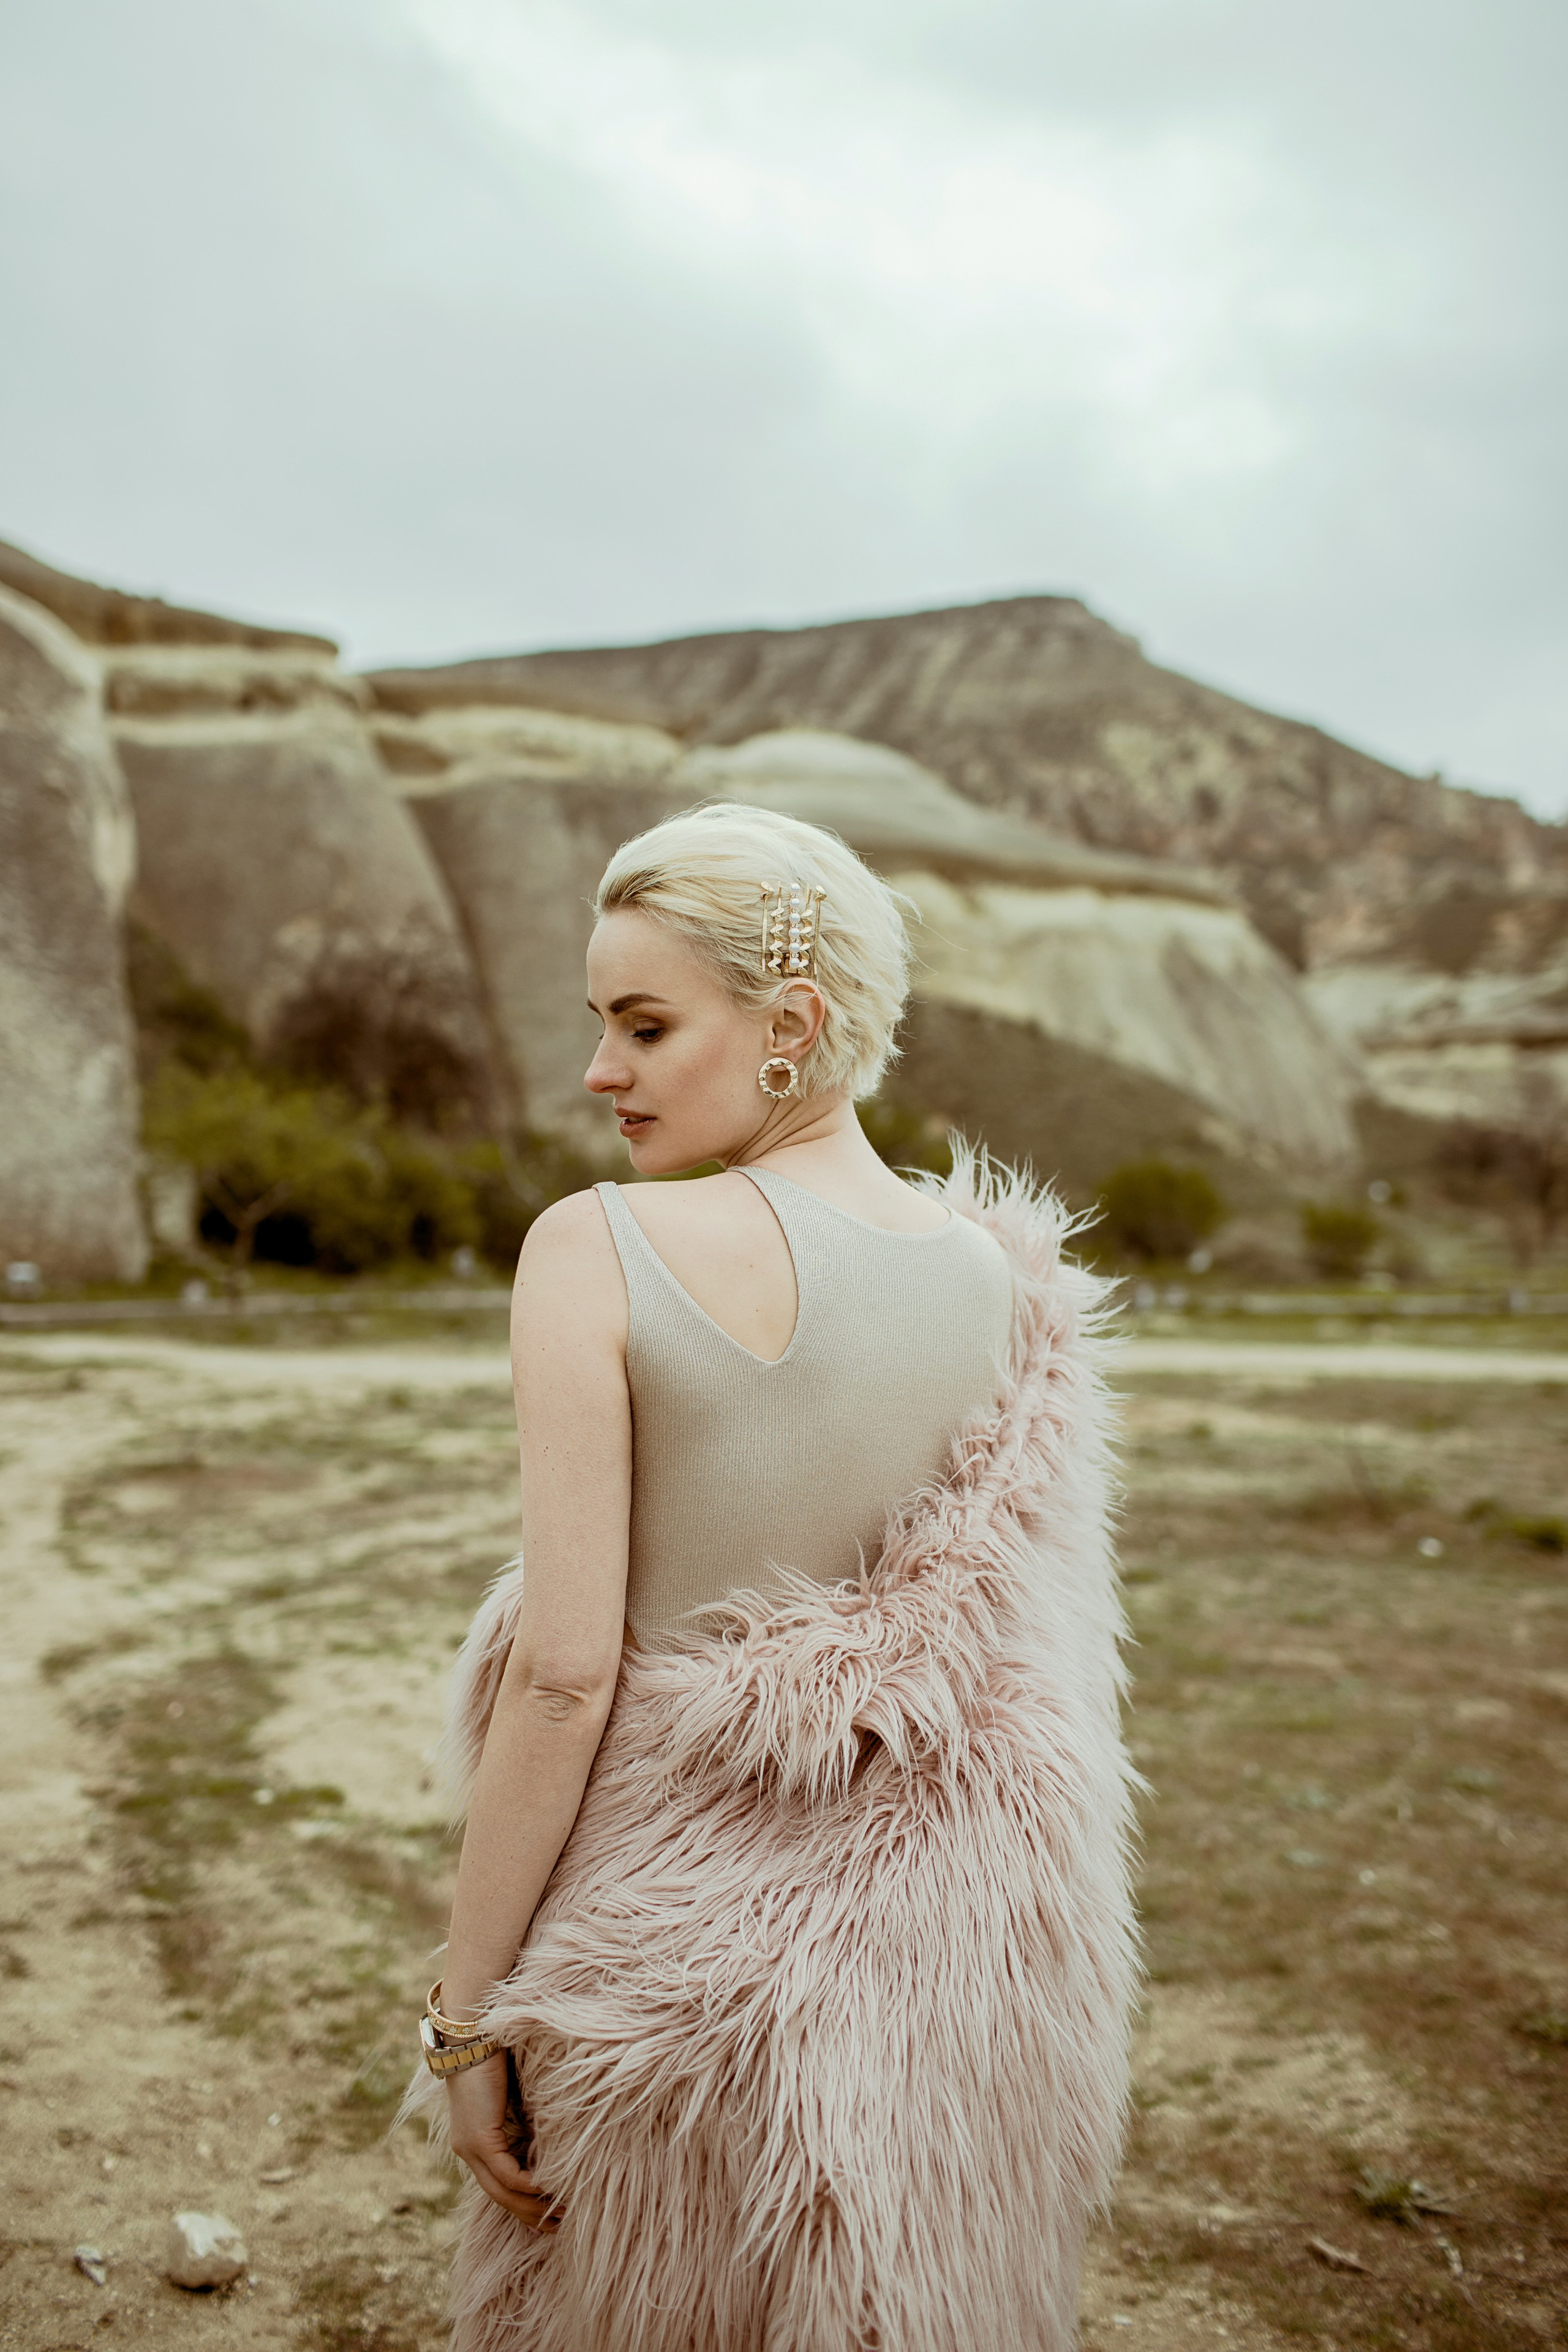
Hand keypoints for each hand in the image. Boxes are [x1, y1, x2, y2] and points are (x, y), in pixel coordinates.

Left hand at [446, 2054, 560, 2229]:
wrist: (475, 2034)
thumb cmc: (497, 2057)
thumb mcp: (513, 2097)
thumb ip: (522, 2120)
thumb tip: (546, 2138)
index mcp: (472, 2141)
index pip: (497, 2184)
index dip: (521, 2203)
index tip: (547, 2215)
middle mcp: (466, 2150)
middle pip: (499, 2197)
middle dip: (529, 2214)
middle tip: (557, 2226)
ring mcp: (470, 2148)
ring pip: (502, 2192)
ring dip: (531, 2206)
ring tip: (559, 2213)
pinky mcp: (480, 2139)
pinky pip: (506, 2175)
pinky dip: (528, 2186)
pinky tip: (548, 2189)